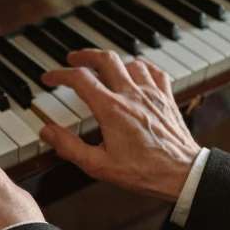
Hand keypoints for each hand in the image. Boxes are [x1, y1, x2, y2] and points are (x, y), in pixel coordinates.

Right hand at [40, 49, 200, 202]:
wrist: (181, 174)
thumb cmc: (143, 172)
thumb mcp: (98, 165)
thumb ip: (69, 147)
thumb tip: (47, 132)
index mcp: (111, 109)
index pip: (80, 79)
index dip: (60, 75)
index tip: (50, 78)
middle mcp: (131, 95)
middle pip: (105, 59)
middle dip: (85, 55)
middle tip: (73, 59)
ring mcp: (151, 94)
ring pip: (130, 63)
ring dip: (112, 63)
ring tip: (102, 69)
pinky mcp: (166, 98)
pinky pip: (154, 71)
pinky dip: (141, 67)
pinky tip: (135, 72)